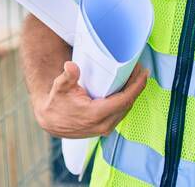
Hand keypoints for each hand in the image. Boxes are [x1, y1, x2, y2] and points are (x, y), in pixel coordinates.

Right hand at [32, 60, 148, 138]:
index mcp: (95, 114)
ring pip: (126, 109)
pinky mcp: (104, 128)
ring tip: (136, 77)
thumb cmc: (56, 103)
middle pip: (128, 104)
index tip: (144, 73)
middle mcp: (103, 124)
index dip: (136, 86)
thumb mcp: (59, 87)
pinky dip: (126, 100)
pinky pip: (121, 113)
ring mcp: (105, 128)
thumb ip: (67, 77)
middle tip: (140, 69)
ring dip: (133, 93)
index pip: (124, 100)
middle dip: (137, 86)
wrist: (50, 121)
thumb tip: (71, 66)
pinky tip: (127, 89)